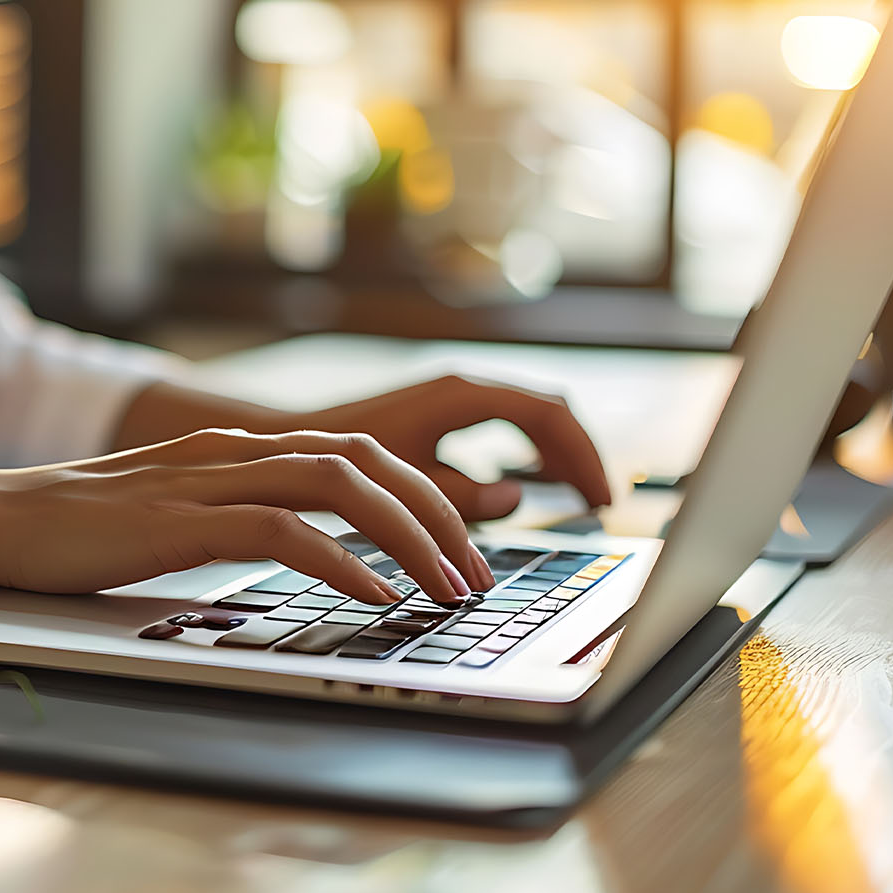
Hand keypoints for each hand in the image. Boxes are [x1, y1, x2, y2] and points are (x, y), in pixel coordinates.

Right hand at [0, 428, 494, 630]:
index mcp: (238, 449)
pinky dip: (340, 562)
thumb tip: (313, 554)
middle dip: (438, 515)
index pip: (359, 453)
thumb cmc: (81, 533)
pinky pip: (280, 530)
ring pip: (339, 484)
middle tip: (476, 577)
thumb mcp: (179, 515)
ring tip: (445, 590)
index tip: (460, 554)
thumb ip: (240, 517)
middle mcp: (233, 452)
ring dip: (408, 537)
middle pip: (367, 460)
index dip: (424, 497)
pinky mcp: (177, 519)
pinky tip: (371, 597)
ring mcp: (206, 480)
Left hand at [302, 375, 612, 521]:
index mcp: (462, 396)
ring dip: (557, 455)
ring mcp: (456, 400)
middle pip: (549, 412)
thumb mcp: (405, 482)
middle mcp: (465, 389)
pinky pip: (507, 428)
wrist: (293, 441)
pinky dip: (529, 455)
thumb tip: (516, 496)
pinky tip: (532, 486)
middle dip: (579, 456)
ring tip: (579, 499)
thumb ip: (461, 494)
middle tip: (599, 503)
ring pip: (530, 419)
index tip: (599, 499)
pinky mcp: (445, 416)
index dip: (582, 456)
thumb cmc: (341, 459)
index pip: (548, 415)